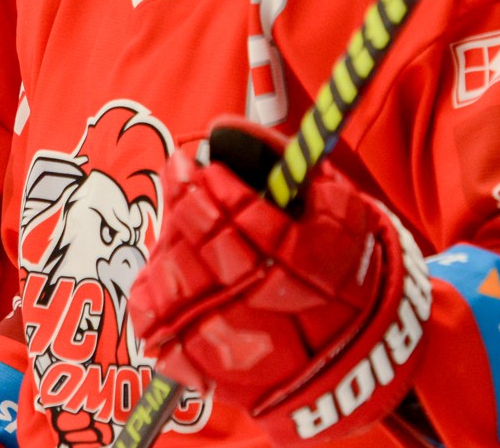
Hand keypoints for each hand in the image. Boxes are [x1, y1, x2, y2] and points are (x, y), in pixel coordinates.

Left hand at [129, 120, 433, 443]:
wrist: (347, 351)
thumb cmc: (335, 263)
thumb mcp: (333, 203)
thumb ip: (285, 160)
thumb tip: (226, 128)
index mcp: (316, 267)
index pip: (257, 224)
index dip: (224, 189)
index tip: (208, 165)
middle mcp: (278, 312)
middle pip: (215, 252)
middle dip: (190, 201)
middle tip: (181, 170)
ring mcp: (239, 347)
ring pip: (181, 289)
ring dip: (170, 243)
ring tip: (178, 219)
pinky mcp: (208, 372)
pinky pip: (157, 331)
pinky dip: (152, 293)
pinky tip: (164, 268)